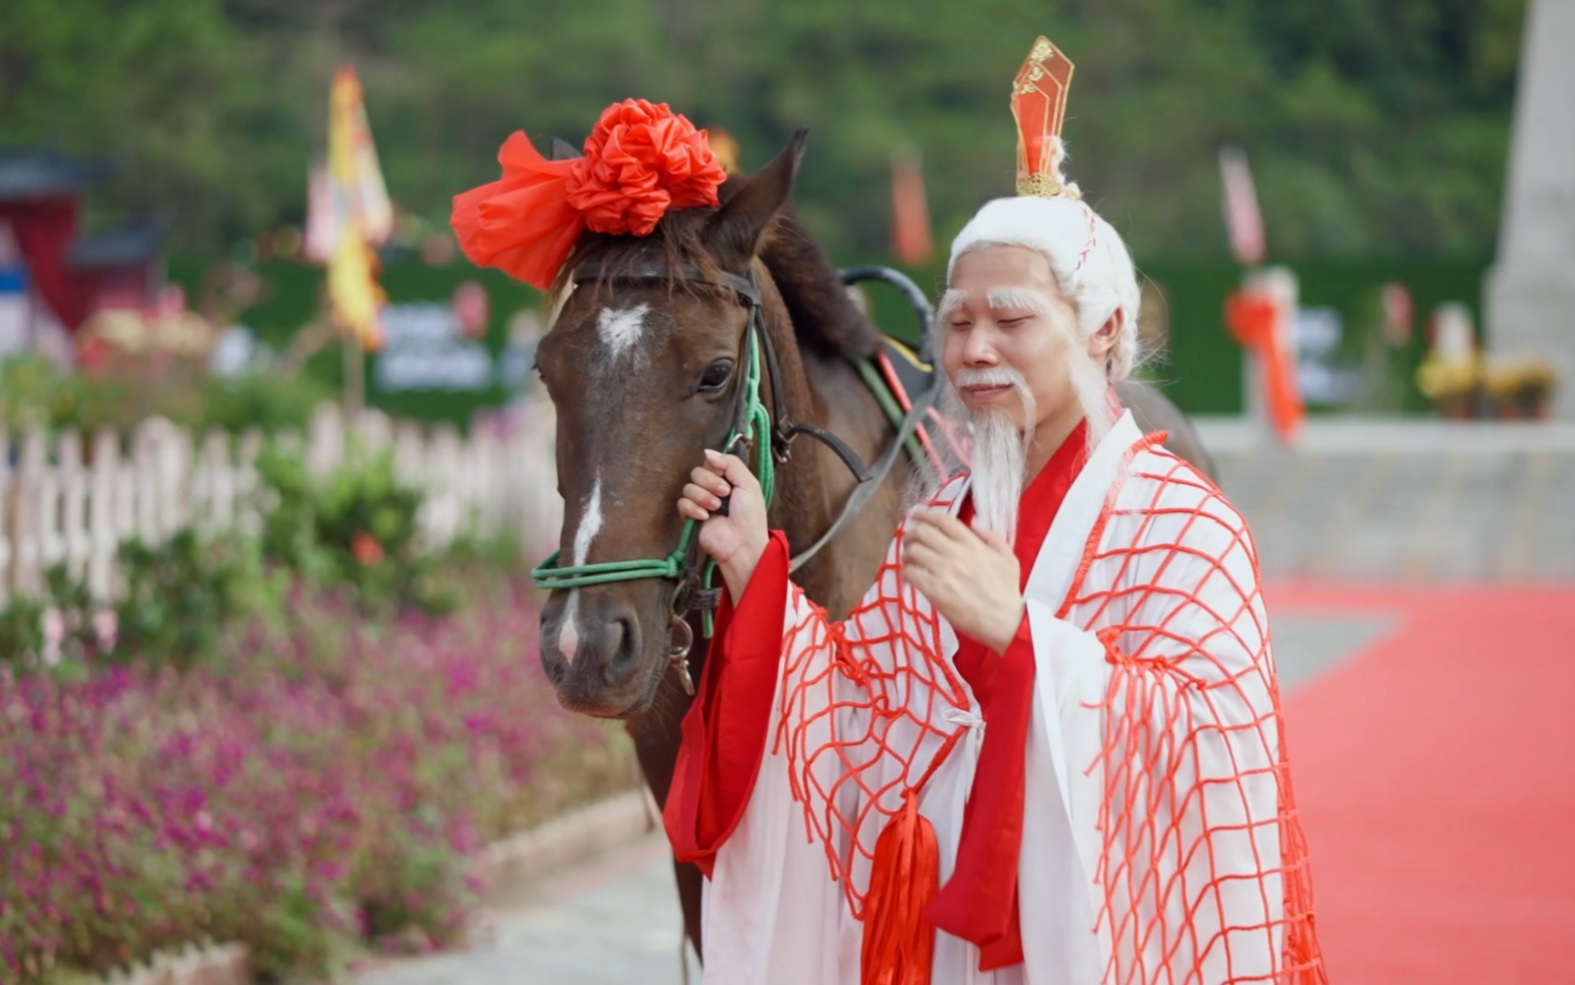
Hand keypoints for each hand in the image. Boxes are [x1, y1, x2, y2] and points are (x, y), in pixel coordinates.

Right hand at [677, 450, 769, 601]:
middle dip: (710, 482)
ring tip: (716, 509)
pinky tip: (704, 517)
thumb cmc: (750, 515)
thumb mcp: (748, 483)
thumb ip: (731, 463)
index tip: (725, 477)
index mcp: (727, 480)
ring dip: (703, 497)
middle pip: (696, 472)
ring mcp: (700, 503)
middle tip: (724, 495)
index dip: (714, 467)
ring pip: (688, 487)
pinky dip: (693, 508)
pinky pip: (681, 503)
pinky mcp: (690, 517)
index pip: (710, 463)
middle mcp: (712, 489)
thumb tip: (707, 451)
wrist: (742, 543)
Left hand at [901, 509, 1023, 652]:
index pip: (942, 520)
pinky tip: (910, 576)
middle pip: (922, 532)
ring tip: (909, 560)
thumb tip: (974, 522)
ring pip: (913, 551)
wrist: (1004, 620)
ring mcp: (944, 571)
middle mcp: (955, 553)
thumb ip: (991, 537)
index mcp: (971, 543)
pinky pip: (911, 573)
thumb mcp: (1007, 557)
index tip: (917, 514)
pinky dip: (906, 572)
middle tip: (910, 541)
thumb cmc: (1007, 590)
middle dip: (912, 534)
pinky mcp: (935, 590)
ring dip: (907, 553)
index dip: (925, 513)